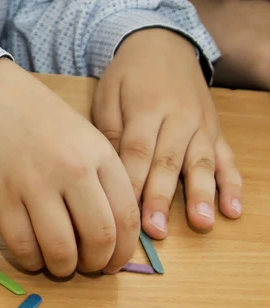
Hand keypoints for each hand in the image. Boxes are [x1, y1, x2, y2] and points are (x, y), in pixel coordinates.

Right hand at [0, 58, 139, 276]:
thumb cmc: (35, 114)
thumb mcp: (82, 135)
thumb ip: (100, 176)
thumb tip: (109, 227)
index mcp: (99, 154)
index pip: (126, 217)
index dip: (123, 251)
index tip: (113, 262)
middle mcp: (72, 170)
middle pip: (99, 238)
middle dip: (97, 264)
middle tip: (87, 267)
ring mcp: (34, 184)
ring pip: (61, 250)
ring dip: (63, 269)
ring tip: (59, 265)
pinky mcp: (0, 197)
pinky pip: (22, 246)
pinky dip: (30, 262)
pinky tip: (31, 256)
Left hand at [92, 29, 241, 239]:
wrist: (162, 45)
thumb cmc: (127, 76)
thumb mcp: (108, 95)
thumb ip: (110, 131)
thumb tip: (110, 171)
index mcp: (146, 109)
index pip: (138, 152)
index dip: (131, 183)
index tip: (123, 214)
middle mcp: (178, 118)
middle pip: (168, 162)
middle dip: (162, 198)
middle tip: (155, 230)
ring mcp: (201, 125)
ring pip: (201, 163)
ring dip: (201, 195)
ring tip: (201, 223)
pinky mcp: (216, 131)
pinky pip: (226, 158)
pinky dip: (231, 184)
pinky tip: (232, 209)